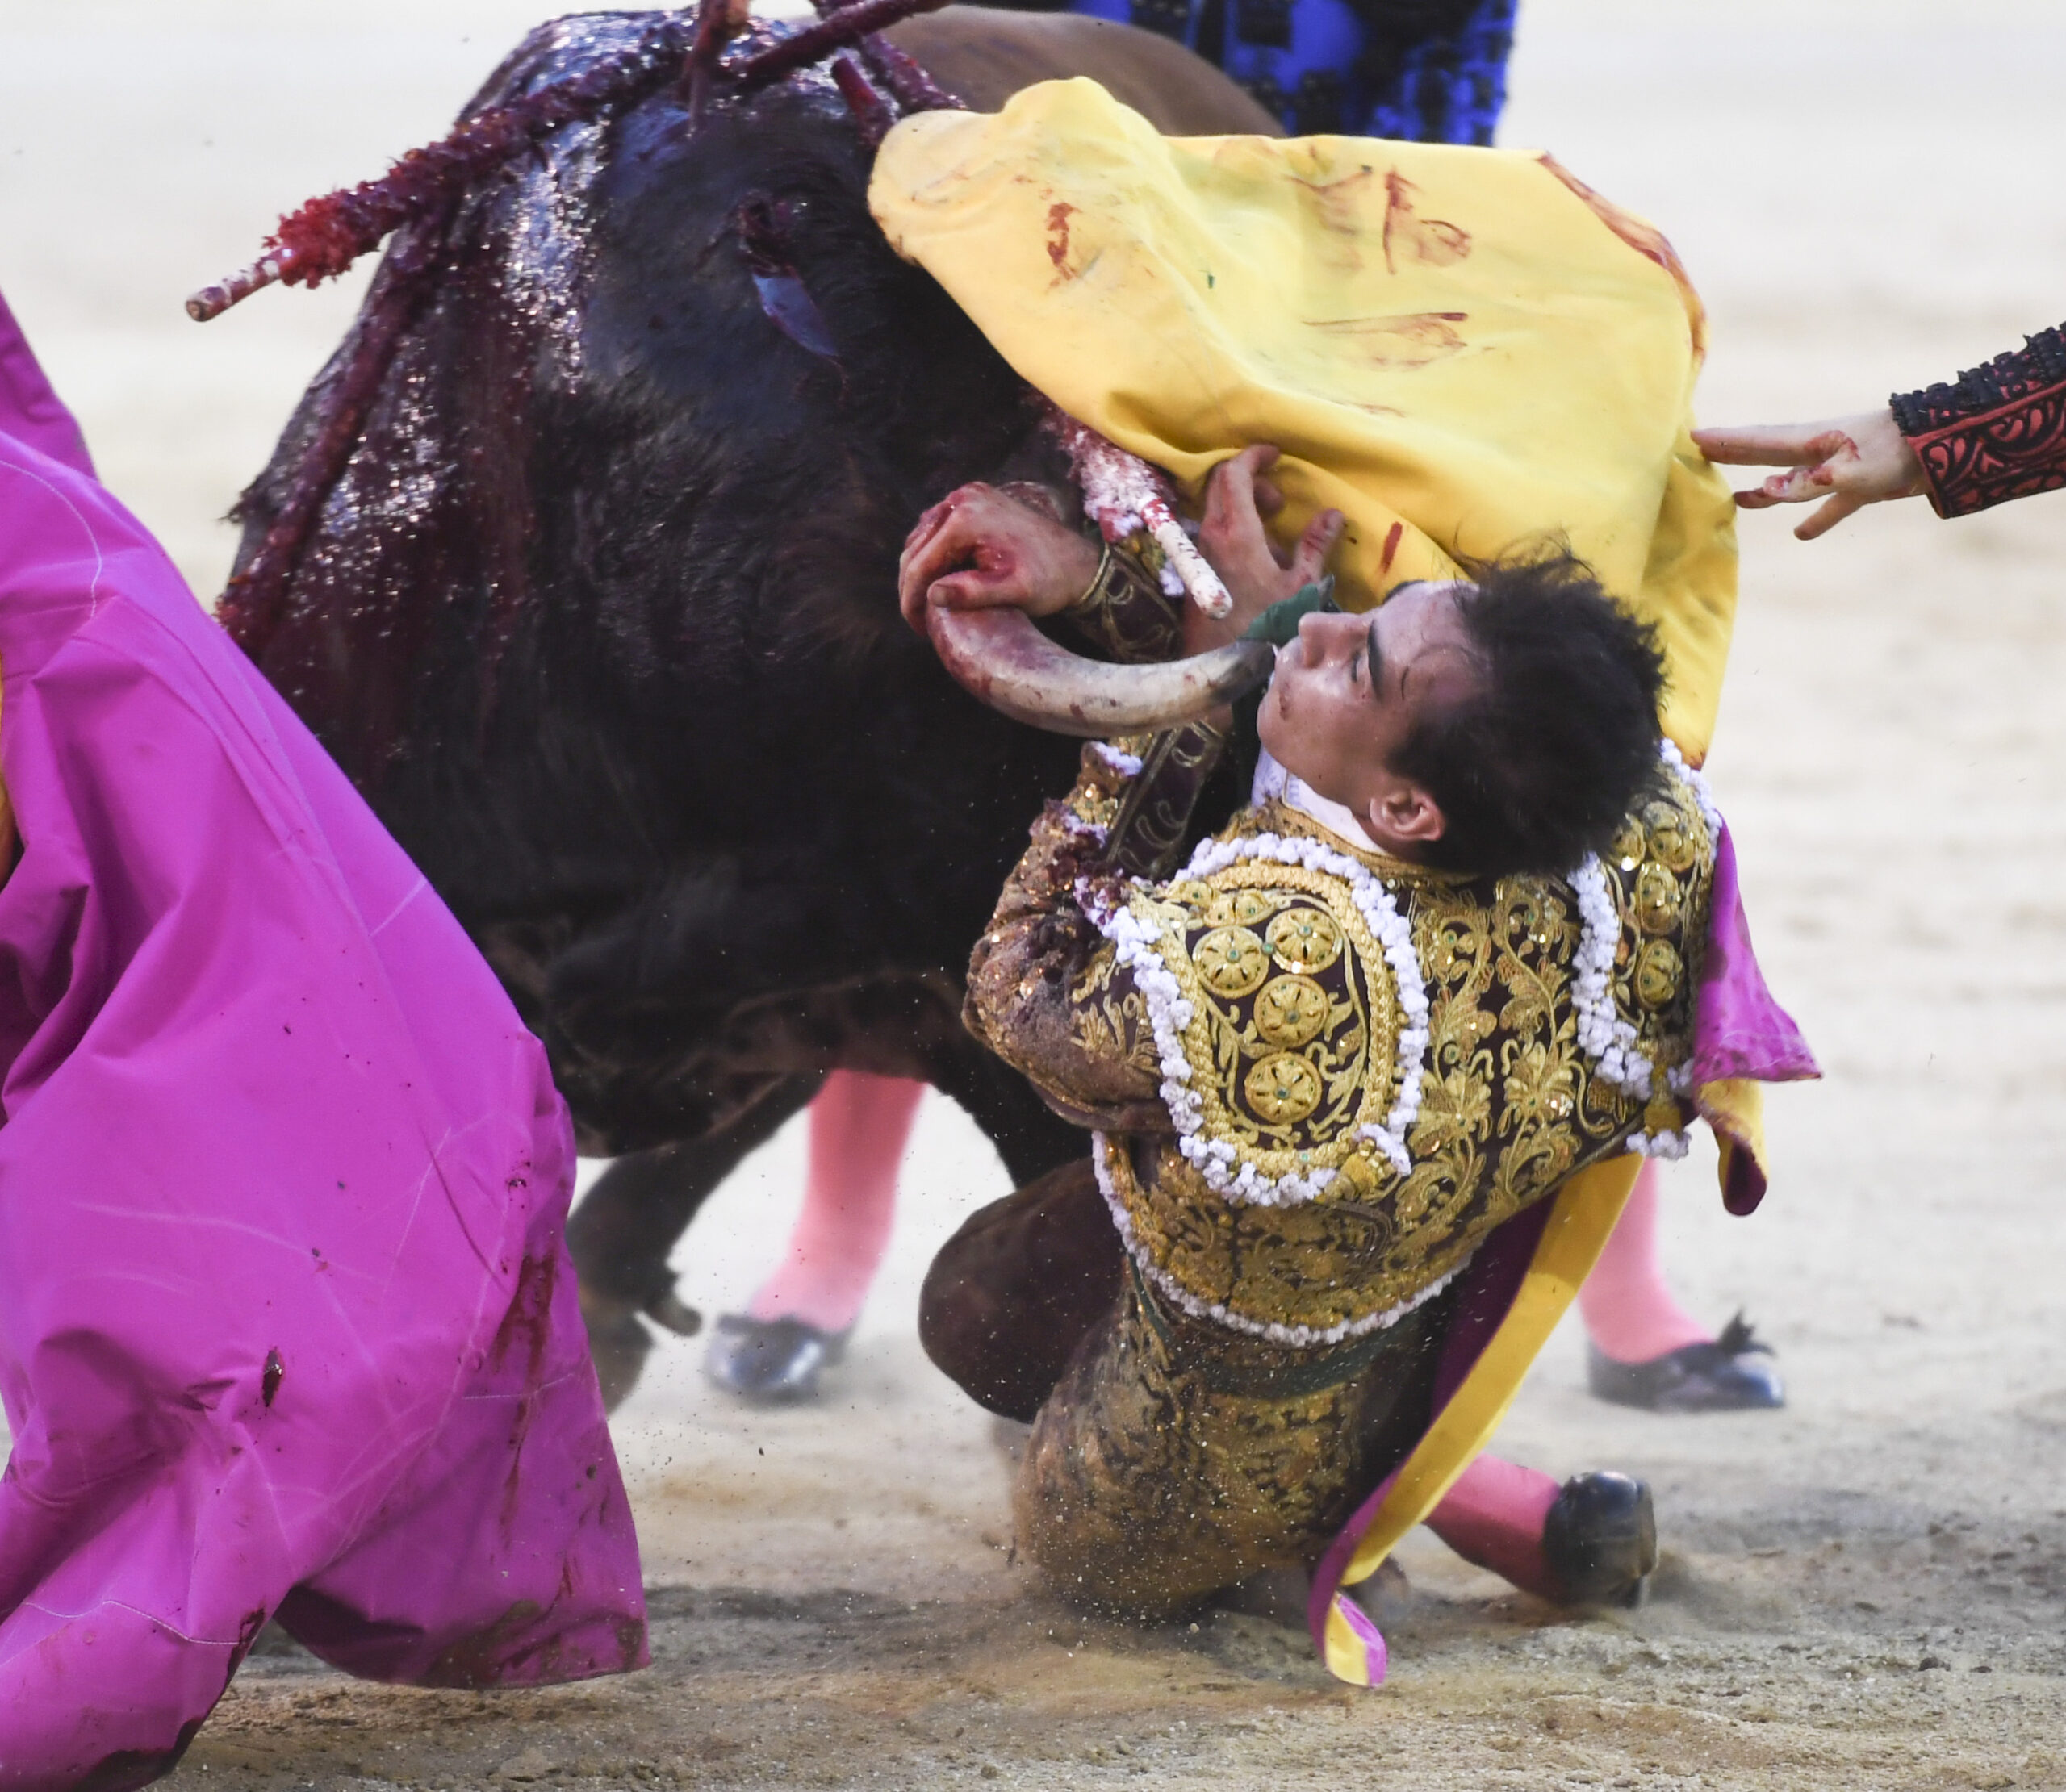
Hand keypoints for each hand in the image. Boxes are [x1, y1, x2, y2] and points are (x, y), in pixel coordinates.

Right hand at [898, 483, 1101, 632]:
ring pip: (922, 535)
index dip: (912, 600)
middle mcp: (962, 499)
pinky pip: (938, 527)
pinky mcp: (974, 499)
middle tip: (918, 620)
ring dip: (919, 568)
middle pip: (916, 546)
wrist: (1076, 561)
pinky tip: (939, 578)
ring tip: (926, 603)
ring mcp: (967, 495)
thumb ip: (973, 592)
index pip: (921, 563)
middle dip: (912, 585)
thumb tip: (932, 594)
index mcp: (967, 519)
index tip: (918, 628)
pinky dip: (933, 551)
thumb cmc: (1049, 580)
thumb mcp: (1013, 591)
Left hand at [1187, 444, 1344, 654]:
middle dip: (1251, 480)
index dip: (1254, 456)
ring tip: (1274, 536)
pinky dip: (1234, 530)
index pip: (1234, 473)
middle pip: (1220, 485)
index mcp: (1236, 532)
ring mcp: (1199, 552)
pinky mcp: (1196, 569)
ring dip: (1243, 507)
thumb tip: (1332, 515)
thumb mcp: (1300, 586)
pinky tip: (1258, 560)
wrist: (1222, 665)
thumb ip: (1315, 546)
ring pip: (1216, 509)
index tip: (1275, 455)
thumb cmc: (1266, 626)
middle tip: (1278, 501)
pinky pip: (1213, 534)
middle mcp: (1210, 536)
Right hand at [1692, 409, 1925, 539]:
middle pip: (1766, 454)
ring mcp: (1838, 468)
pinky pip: (1829, 505)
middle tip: (1703, 449)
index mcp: (1809, 443)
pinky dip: (1815, 518)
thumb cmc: (1895, 454)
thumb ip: (1809, 484)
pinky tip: (1802, 534)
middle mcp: (1817, 453)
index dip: (1724, 442)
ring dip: (1766, 490)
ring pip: (1792, 480)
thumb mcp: (1850, 472)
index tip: (1691, 437)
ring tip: (1740, 499)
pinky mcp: (1860, 485)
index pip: (1756, 442)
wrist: (1947, 446)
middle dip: (1735, 454)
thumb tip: (1765, 490)